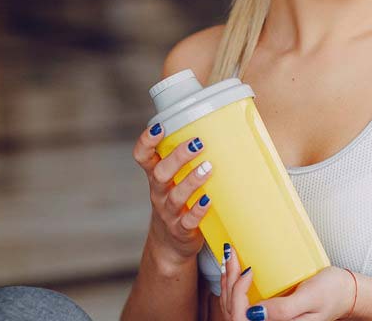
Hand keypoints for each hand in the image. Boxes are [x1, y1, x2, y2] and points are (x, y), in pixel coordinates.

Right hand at [132, 123, 212, 266]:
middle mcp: (159, 192)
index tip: (159, 127)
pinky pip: (187, 221)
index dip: (146, 142)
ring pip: (175, 196)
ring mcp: (168, 212)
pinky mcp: (181, 230)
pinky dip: (197, 211)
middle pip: (160, 173)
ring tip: (208, 168)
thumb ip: (191, 159)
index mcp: (156, 176)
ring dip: (191, 181)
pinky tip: (208, 200)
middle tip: (197, 143)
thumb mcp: (177, 179)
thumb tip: (228, 128)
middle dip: (178, 157)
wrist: (171, 243)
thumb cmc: (180, 200)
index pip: (143, 156)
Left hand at [221, 252, 354, 320]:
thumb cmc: (332, 294)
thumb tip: (254, 313)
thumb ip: (284, 310)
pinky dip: (234, 286)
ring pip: (235, 308)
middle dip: (229, 282)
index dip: (238, 293)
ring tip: (230, 257)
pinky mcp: (269, 312)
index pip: (242, 317)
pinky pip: (243, 304)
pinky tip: (235, 270)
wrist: (346, 293)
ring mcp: (268, 320)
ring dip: (229, 282)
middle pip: (234, 312)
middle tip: (231, 254)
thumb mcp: (311, 298)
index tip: (248, 270)